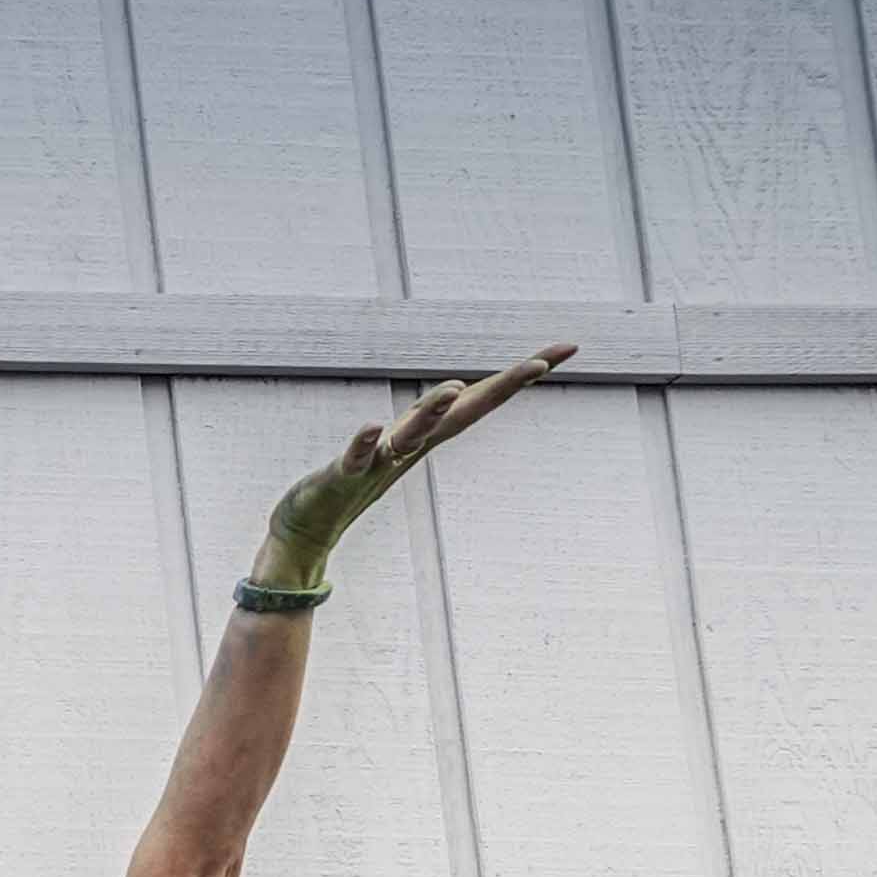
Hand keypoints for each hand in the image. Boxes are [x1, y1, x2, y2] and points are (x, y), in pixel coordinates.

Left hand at [265, 345, 570, 579]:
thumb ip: (429, 417)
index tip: (567, 347)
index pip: (484, 399)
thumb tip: (459, 390)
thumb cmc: (356, 479)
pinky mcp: (344, 475)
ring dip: (432, 413)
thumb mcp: (398, 442)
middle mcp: (413, 445)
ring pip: (413, 435)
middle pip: (464, 414)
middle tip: (539, 365)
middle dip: (503, 388)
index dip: (523, 374)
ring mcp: (380, 462)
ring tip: (451, 389)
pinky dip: (364, 443)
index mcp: (429, 433)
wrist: (309, 529)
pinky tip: (371, 426)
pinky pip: (357, 457)